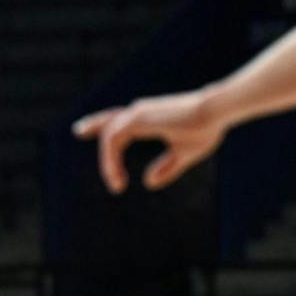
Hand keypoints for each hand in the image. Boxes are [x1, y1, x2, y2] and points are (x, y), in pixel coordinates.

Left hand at [72, 89, 226, 193]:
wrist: (216, 112)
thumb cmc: (206, 128)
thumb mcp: (185, 153)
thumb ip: (167, 167)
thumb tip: (148, 183)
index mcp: (150, 117)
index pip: (123, 123)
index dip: (114, 136)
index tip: (115, 163)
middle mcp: (140, 112)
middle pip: (110, 119)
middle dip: (94, 125)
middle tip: (79, 130)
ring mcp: (137, 113)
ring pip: (110, 136)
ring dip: (108, 162)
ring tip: (115, 183)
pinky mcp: (137, 118)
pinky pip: (112, 139)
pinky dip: (110, 158)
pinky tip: (115, 176)